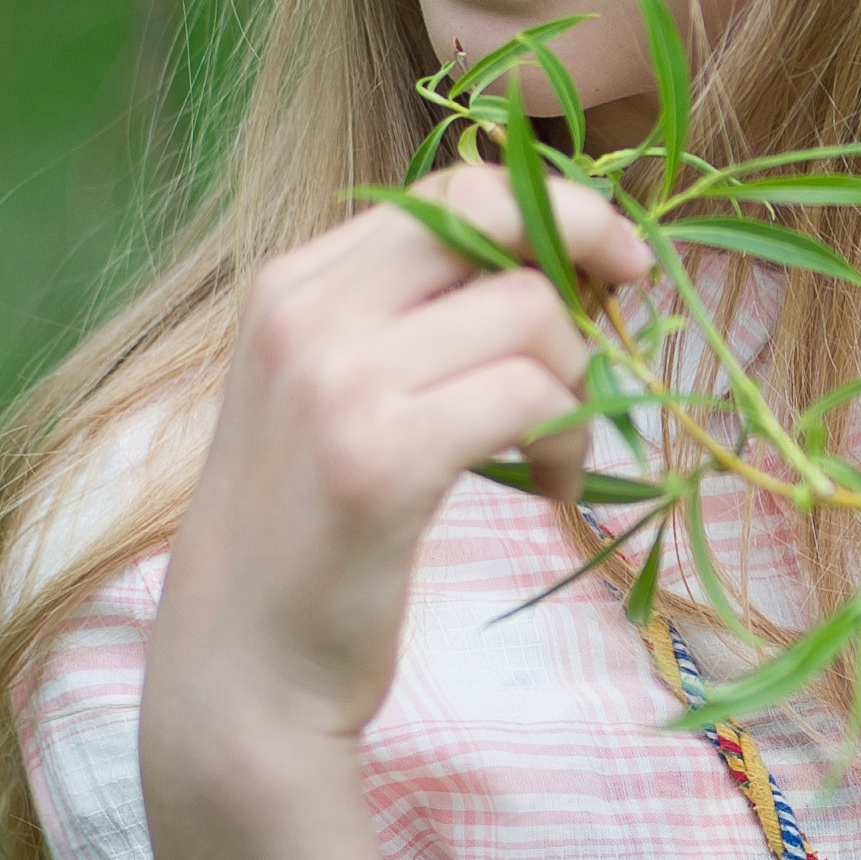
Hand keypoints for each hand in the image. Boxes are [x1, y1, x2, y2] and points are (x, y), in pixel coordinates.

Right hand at [144, 166, 649, 770]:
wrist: (240, 673)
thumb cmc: (307, 540)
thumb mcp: (335, 397)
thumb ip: (412, 323)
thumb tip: (553, 258)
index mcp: (293, 284)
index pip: (451, 186)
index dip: (553, 209)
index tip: (611, 261)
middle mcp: (304, 310)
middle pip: (492, 214)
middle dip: (586, 255)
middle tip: (619, 328)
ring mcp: (335, 379)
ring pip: (531, 312)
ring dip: (578, 386)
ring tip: (556, 454)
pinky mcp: (380, 457)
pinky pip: (530, 397)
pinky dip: (568, 443)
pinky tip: (551, 489)